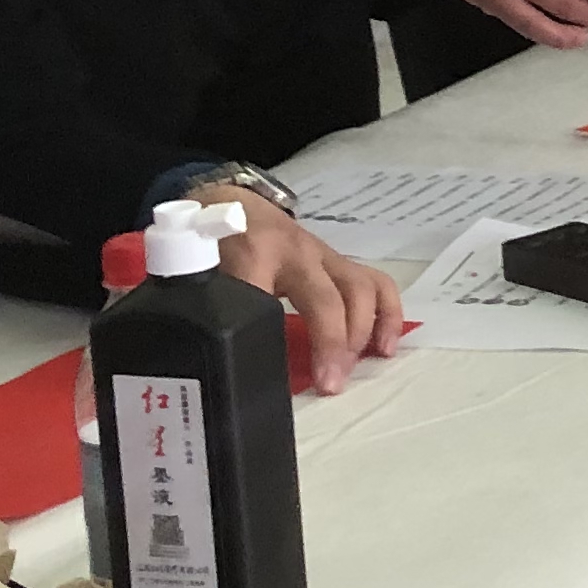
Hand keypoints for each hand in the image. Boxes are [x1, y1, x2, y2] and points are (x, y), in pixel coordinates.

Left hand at [195, 188, 406, 393]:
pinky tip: (387, 345)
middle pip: (326, 300)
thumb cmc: (215, 242)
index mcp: (252, 255)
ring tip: (357, 368)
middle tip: (329, 385)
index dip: (267, 341)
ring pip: (359, 289)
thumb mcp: (199, 271)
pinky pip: (377, 283)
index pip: (263, 302)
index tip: (267, 380)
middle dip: (331, 344)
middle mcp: (296, 253)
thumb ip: (205, 306)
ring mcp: (324, 255)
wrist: (231, 202)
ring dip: (362, 333)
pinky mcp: (340, 260)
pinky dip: (388, 315)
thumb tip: (203, 358)